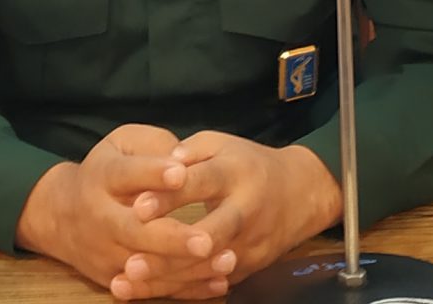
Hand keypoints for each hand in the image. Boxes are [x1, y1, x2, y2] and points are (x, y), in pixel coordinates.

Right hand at [15, 125, 234, 298]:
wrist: (60, 215)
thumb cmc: (106, 171)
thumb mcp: (121, 144)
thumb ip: (153, 145)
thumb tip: (184, 159)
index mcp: (102, 177)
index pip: (125, 174)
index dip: (152, 173)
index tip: (181, 173)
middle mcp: (100, 218)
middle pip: (134, 231)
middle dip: (172, 238)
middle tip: (206, 240)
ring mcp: (105, 252)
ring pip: (147, 266)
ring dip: (187, 267)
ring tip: (227, 260)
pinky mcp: (114, 278)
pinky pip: (152, 288)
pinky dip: (186, 288)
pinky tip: (218, 281)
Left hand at [128, 134, 341, 287]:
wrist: (302, 193)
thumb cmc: (250, 164)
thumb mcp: (222, 144)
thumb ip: (190, 151)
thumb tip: (160, 163)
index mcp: (237, 173)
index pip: (202, 183)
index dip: (171, 195)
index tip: (138, 207)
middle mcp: (246, 210)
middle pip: (209, 233)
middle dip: (171, 249)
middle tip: (132, 262)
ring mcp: (250, 243)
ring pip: (209, 266)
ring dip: (169, 277)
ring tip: (129, 281)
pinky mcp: (249, 267)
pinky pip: (213, 282)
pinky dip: (182, 289)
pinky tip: (148, 293)